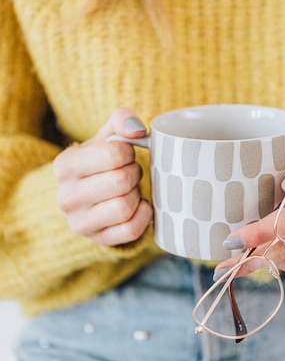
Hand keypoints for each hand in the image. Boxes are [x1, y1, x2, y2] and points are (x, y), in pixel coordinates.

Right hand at [53, 107, 152, 245]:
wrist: (91, 196)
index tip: (126, 154)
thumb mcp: (107, 137)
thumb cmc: (102, 162)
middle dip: (134, 173)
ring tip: (131, 189)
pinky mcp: (98, 240)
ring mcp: (80, 223)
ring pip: (125, 208)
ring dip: (136, 194)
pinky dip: (143, 216)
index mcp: (65, 166)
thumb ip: (122, 120)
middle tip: (131, 172)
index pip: (113, 155)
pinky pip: (131, 230)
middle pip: (121, 182)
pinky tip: (139, 206)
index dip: (129, 152)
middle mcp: (66, 197)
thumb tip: (136, 130)